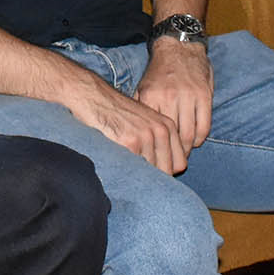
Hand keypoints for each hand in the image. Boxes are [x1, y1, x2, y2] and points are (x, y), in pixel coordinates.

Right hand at [61, 69, 186, 174]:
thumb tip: (166, 172)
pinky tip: (116, 161)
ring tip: (125, 166)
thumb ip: (157, 142)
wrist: (93, 97)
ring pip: (151, 173)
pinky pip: (134, 169)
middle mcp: (161, 131)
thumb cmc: (115, 113)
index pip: (180, 164)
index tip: (151, 171)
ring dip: (138, 175)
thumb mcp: (144, 122)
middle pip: (167, 171)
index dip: (166, 172)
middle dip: (154, 177)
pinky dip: (126, 170)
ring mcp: (146, 136)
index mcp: (167, 126)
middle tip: (136, 173)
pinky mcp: (130, 142)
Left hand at [135, 39, 213, 150]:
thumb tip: (131, 133)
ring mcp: (188, 96)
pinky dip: (200, 138)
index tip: (155, 160)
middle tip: (171, 164)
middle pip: (172, 138)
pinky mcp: (204, 95)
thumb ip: (140, 109)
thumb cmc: (159, 73)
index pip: (153, 133)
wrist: (179, 47)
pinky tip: (195, 142)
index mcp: (151, 97)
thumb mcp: (143, 88)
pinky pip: (204, 125)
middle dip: (172, 155)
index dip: (155, 150)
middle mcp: (169, 97)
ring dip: (187, 149)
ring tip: (182, 155)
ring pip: (189, 135)